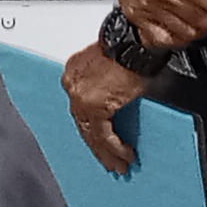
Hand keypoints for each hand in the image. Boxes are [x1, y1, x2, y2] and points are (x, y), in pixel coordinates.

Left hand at [62, 44, 146, 174]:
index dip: (92, 128)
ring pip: (92, 133)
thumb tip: (116, 102)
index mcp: (75, 73)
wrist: (134, 40)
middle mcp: (73, 84)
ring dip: (108, 152)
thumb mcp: (113, 66)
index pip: (81, 109)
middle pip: (84, 124)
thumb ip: (108, 86)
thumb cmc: (130, 45)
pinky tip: (124, 155)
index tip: (99, 141)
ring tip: (119, 165)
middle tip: (110, 161)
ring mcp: (80, 97)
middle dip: (99, 146)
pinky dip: (115, 148)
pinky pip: (103, 135)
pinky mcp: (94, 106)